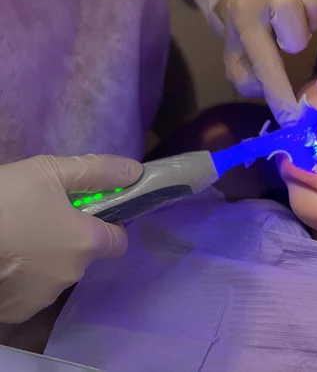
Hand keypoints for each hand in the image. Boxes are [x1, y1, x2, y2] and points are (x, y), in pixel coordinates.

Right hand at [0, 154, 142, 322]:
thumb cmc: (3, 201)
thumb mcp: (48, 171)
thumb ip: (97, 171)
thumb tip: (135, 172)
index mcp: (87, 243)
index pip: (118, 240)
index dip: (107, 224)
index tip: (86, 212)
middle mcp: (71, 274)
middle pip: (83, 255)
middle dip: (69, 238)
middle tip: (39, 217)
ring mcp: (41, 297)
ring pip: (55, 274)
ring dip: (44, 259)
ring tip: (15, 237)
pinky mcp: (15, 312)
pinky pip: (29, 292)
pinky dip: (22, 278)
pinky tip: (5, 259)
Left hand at [219, 0, 316, 126]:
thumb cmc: (252, 27)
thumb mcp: (239, 57)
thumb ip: (247, 78)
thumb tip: (267, 90)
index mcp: (245, 18)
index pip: (265, 59)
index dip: (280, 92)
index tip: (293, 118)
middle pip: (288, 11)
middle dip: (296, 34)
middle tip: (293, 41)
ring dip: (315, 8)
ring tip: (309, 20)